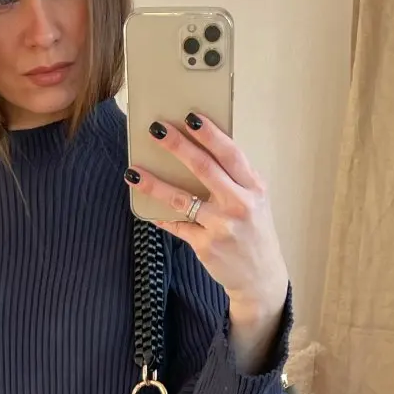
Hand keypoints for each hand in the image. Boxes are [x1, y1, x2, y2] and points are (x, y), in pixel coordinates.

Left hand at [126, 112, 290, 372]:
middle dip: (178, 146)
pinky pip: (177, 226)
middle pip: (205, 169)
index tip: (189, 116)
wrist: (260, 276)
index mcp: (254, 187)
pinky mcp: (206, 246)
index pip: (230, 153)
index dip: (210, 134)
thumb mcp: (256, 200)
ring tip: (133, 171)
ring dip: (155, 184)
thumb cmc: (254, 231)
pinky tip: (147, 210)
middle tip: (156, 129)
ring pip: (182, 199)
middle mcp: (239, 204)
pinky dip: (161, 217)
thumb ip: (235, 178)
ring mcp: (222, 226)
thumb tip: (201, 148)